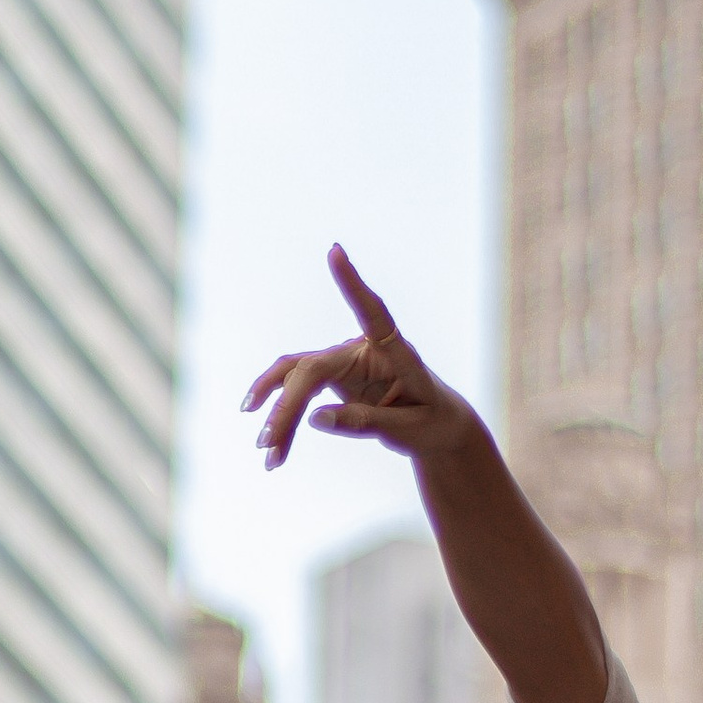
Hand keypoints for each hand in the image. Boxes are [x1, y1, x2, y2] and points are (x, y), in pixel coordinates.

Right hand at [244, 245, 482, 474]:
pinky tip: (272, 443)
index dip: (353, 284)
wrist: (436, 426)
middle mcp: (363, 350)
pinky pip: (297, 390)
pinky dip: (284, 416)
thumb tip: (314, 418)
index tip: (335, 252)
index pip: (373, 313)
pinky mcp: (331, 377)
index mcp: (396, 353)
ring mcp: (343, 363)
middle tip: (267, 445)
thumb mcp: (407, 430)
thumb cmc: (431, 422)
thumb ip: (365, 422)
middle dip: (286, 407)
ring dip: (278, 412)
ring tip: (266, 450)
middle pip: (312, 369)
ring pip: (296, 378)